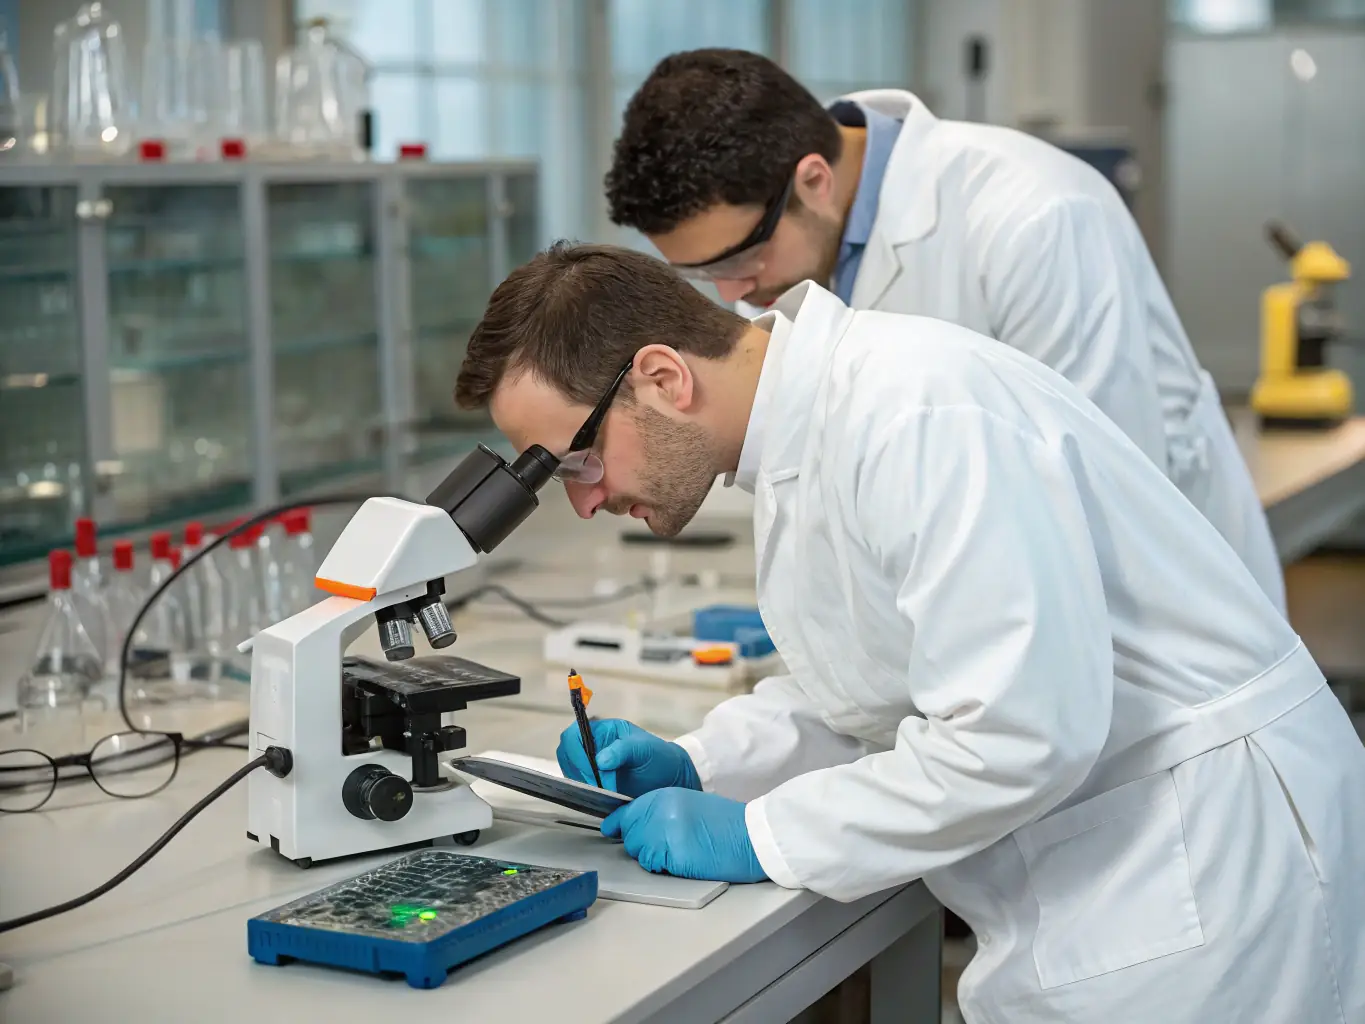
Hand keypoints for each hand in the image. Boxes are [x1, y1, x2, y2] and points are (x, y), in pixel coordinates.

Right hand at [557, 719, 700, 796]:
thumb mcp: (645, 749)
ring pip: (569, 770)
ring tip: (602, 792)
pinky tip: (600, 796)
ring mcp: (589, 763)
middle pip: (566, 753)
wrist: (668, 779)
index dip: (577, 754)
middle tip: (597, 787)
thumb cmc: (658, 758)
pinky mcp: (591, 781)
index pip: (574, 736)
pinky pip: (576, 785)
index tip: (593, 772)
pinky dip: (584, 792)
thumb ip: (623, 751)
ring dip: (580, 783)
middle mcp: (591, 744)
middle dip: (579, 771)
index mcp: (602, 730)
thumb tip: (600, 760)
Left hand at [602, 788, 767, 882]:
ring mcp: (666, 830)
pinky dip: (665, 868)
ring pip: (639, 852)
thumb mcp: (690, 805)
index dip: (620, 824)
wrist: (754, 835)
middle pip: (630, 835)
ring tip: (681, 852)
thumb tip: (626, 825)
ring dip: (654, 858)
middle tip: (669, 847)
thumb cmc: (728, 824)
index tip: (611, 829)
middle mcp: (662, 809)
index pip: (628, 811)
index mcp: (666, 795)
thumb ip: (660, 812)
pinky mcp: (674, 852)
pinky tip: (686, 860)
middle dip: (642, 845)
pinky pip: (655, 866)